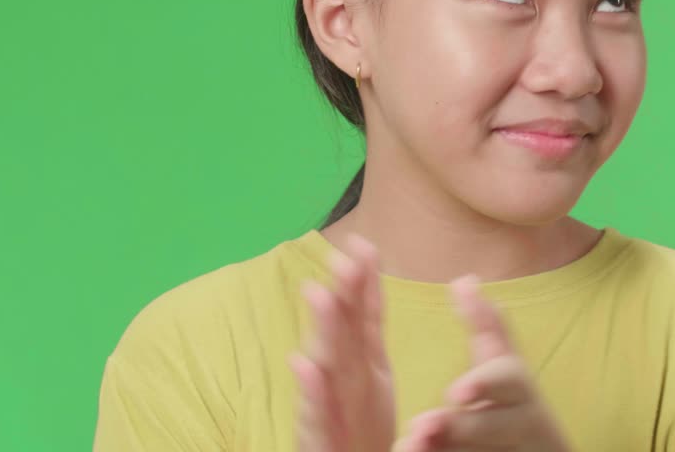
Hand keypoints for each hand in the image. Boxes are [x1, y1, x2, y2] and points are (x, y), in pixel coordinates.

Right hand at [289, 233, 395, 451]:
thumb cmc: (358, 431)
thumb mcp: (372, 380)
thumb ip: (363, 335)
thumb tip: (353, 282)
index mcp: (365, 367)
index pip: (365, 317)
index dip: (365, 282)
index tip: (364, 242)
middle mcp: (342, 382)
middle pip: (344, 333)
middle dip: (342, 294)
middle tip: (341, 256)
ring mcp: (326, 408)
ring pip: (326, 366)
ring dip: (323, 331)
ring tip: (319, 293)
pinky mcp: (318, 439)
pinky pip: (316, 416)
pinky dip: (310, 391)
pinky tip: (302, 365)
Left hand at [392, 274, 570, 451]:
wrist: (538, 451)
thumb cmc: (513, 402)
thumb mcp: (502, 362)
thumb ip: (485, 326)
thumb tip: (463, 279)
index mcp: (520, 390)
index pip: (509, 380)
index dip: (484, 384)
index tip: (455, 391)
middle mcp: (524, 423)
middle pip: (493, 426)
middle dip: (458, 427)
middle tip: (421, 425)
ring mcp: (513, 451)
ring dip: (447, 451)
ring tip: (408, 446)